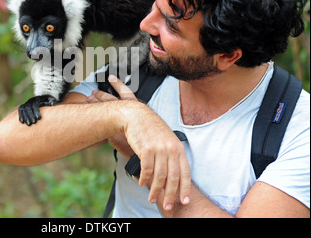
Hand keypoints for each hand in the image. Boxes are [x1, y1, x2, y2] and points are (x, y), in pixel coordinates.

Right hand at [89, 75, 190, 210]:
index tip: (184, 201)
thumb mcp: (166, 141)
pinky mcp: (146, 149)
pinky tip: (142, 183)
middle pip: (173, 178)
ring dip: (155, 190)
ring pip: (159, 176)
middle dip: (171, 195)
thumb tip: (170, 179)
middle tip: (168, 206)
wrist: (136, 116)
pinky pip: (147, 170)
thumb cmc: (151, 129)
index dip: (185, 189)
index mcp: (178, 148)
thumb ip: (170, 157)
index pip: (185, 173)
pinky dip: (145, 179)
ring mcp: (159, 149)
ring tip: (151, 198)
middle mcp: (171, 149)